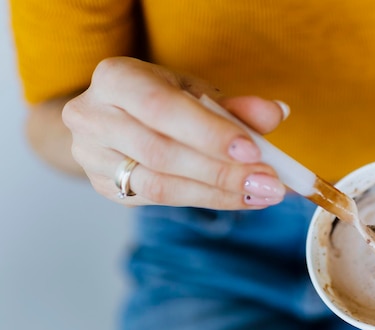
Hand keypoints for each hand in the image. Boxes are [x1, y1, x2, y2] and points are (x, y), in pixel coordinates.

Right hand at [62, 57, 287, 209]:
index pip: (162, 108)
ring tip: (262, 194)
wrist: (112, 116)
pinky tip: (241, 198)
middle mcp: (93, 117)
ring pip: (160, 185)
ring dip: (218, 193)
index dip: (208, 132)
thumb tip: (277, 113)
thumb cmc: (160, 98)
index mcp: (115, 78)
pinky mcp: (106, 189)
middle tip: (270, 182)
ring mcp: (93, 158)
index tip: (253, 151)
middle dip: (222, 171)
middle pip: (161, 154)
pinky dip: (207, 200)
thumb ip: (233, 105)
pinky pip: (161, 202)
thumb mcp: (193, 91)